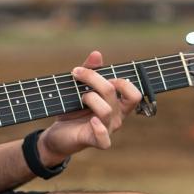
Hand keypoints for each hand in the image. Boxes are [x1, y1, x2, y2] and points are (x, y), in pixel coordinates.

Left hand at [37, 51, 140, 165]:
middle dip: (94, 79)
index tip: (101, 74)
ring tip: (79, 98)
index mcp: (118, 105)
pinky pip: (104, 139)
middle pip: (114, 93)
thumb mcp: (79, 88)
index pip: (134, 94)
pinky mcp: (94, 140)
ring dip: (89, 98)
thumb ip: (90, 71)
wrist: (58, 133)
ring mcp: (107, 129)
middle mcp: (117, 117)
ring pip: (106, 110)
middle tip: (76, 74)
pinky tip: (92, 121)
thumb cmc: (73, 110)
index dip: (121, 81)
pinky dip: (99, 129)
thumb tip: (97, 54)